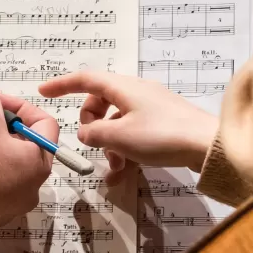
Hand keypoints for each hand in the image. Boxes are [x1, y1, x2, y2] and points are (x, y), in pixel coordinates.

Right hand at [39, 71, 217, 181]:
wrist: (208, 146)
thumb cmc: (162, 136)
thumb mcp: (120, 137)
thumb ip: (95, 134)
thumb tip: (86, 133)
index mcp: (124, 87)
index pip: (86, 79)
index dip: (62, 84)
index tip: (44, 91)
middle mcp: (136, 92)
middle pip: (101, 102)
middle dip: (92, 125)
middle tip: (93, 143)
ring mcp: (151, 108)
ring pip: (117, 122)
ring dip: (110, 145)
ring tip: (114, 169)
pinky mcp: (163, 123)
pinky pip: (134, 133)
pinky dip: (125, 150)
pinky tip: (124, 174)